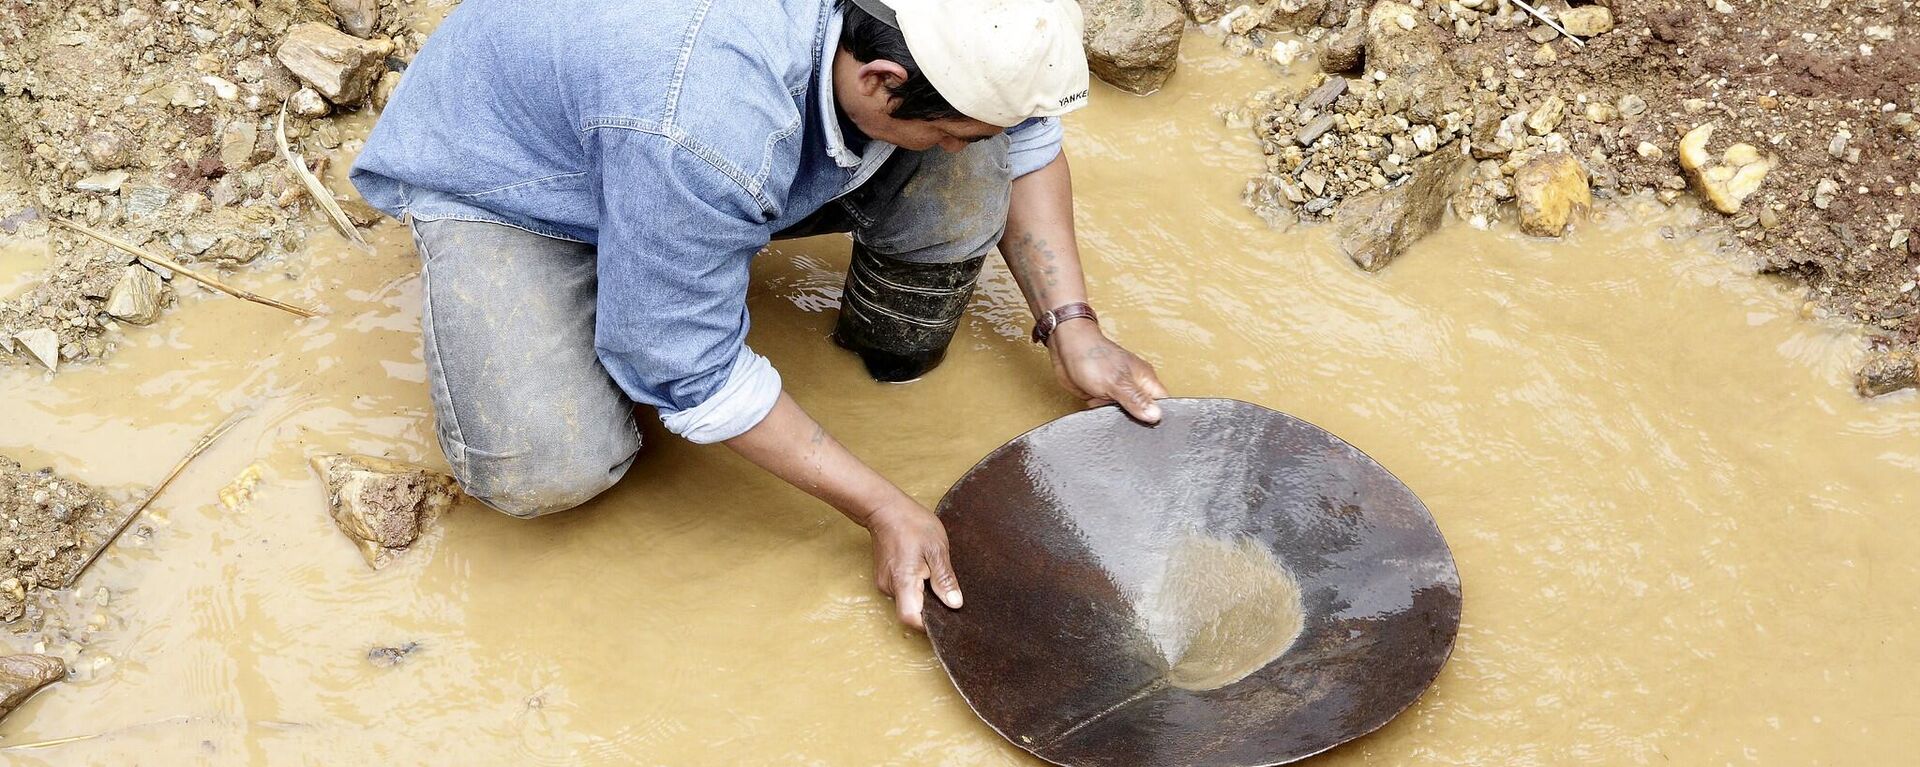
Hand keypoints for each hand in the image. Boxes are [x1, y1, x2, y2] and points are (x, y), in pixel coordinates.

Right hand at [864, 498, 962, 630]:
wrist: (886, 509)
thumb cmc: (911, 524)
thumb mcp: (936, 549)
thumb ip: (945, 579)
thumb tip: (954, 604)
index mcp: (903, 581)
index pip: (911, 618)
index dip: (927, 624)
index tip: (945, 618)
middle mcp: (889, 587)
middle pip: (911, 611)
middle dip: (930, 608)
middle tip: (947, 592)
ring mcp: (885, 583)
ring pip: (908, 601)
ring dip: (924, 596)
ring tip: (935, 575)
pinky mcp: (885, 578)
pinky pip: (903, 592)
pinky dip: (916, 588)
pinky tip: (926, 572)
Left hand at [1048, 321, 1170, 422]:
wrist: (1065, 346)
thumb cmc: (1092, 355)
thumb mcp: (1116, 382)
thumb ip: (1136, 399)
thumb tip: (1156, 415)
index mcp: (1145, 379)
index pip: (1163, 403)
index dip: (1160, 417)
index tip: (1154, 431)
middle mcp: (1134, 385)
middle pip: (1144, 411)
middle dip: (1138, 422)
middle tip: (1130, 430)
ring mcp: (1118, 391)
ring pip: (1125, 413)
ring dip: (1118, 419)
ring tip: (1113, 422)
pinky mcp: (1102, 396)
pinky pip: (1108, 412)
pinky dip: (1104, 415)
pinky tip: (1099, 416)